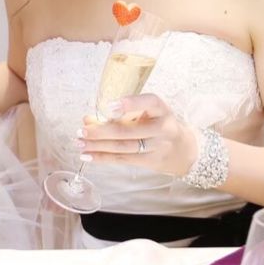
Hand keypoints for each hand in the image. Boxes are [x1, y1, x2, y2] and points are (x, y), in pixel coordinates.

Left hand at [78, 93, 198, 175]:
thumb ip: (120, 113)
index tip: (110, 106)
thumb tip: (87, 119)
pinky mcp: (151, 162)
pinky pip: (123, 160)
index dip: (130, 104)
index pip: (149, 103)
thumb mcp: (146, 113)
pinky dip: (103, 157)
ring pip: (123, 147)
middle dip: (102, 131)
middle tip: (82, 130)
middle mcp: (162, 128)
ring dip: (98, 146)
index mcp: (161, 109)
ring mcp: (157, 147)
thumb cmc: (158, 124)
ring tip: (79, 143)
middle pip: (128, 131)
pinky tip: (87, 155)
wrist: (184, 149)